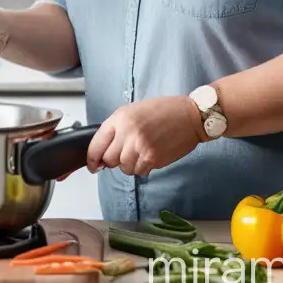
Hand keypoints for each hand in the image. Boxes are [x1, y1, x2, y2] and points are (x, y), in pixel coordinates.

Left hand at [86, 96, 205, 177]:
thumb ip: (116, 128)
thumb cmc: (163, 111)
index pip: (96, 144)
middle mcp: (127, 132)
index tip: (93, 165)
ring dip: (130, 165)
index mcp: (120, 118)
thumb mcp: (133, 111)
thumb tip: (104, 151)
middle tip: (125, 155)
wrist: (190, 115)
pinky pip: (139, 171)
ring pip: (124, 168)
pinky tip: (150, 157)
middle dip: (114, 161)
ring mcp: (140, 146)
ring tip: (141, 153)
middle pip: (109, 159)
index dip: (92, 159)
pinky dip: (142, 168)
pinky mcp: (153, 158)